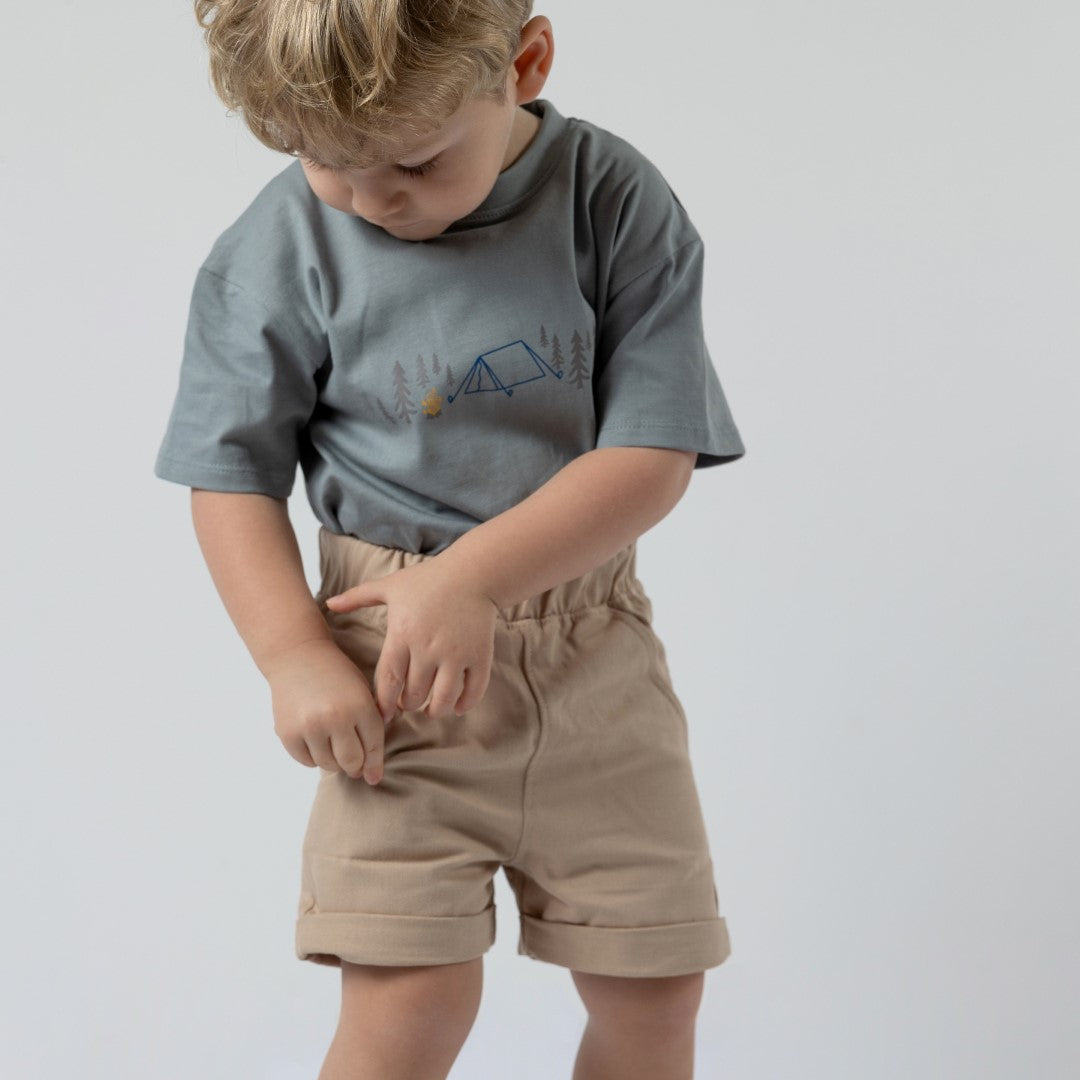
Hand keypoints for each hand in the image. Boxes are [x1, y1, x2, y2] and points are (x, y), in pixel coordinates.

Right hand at [263, 637, 385, 783]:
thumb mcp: (363, 691)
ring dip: (334, 761)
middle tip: (354, 764)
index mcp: (360, 706)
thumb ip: (372, 723)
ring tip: (333, 746)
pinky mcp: (287, 733)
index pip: (373, 747)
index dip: (375, 765)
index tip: (374, 777)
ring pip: (328, 765)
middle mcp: (335, 718)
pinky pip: (307, 761)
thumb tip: (373, 768)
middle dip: (355, 767)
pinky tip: (316, 741)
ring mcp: (309, 727)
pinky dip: (314, 757)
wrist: (297, 656)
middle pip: (351, 762)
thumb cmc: (336, 674)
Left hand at [324, 557, 497, 723]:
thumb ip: (358, 597)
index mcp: (403, 634)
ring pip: (442, 700)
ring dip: (434, 710)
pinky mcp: (479, 656)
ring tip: (430, 707)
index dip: (384, 704)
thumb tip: (328, 604)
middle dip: (408, 705)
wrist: (473, 573)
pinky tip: (456, 704)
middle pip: (414, 696)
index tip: (383, 713)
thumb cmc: (429, 579)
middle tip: (408, 704)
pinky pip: (472, 693)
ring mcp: (456, 654)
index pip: (389, 681)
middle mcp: (428, 648)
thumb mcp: (390, 586)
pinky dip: (463, 705)